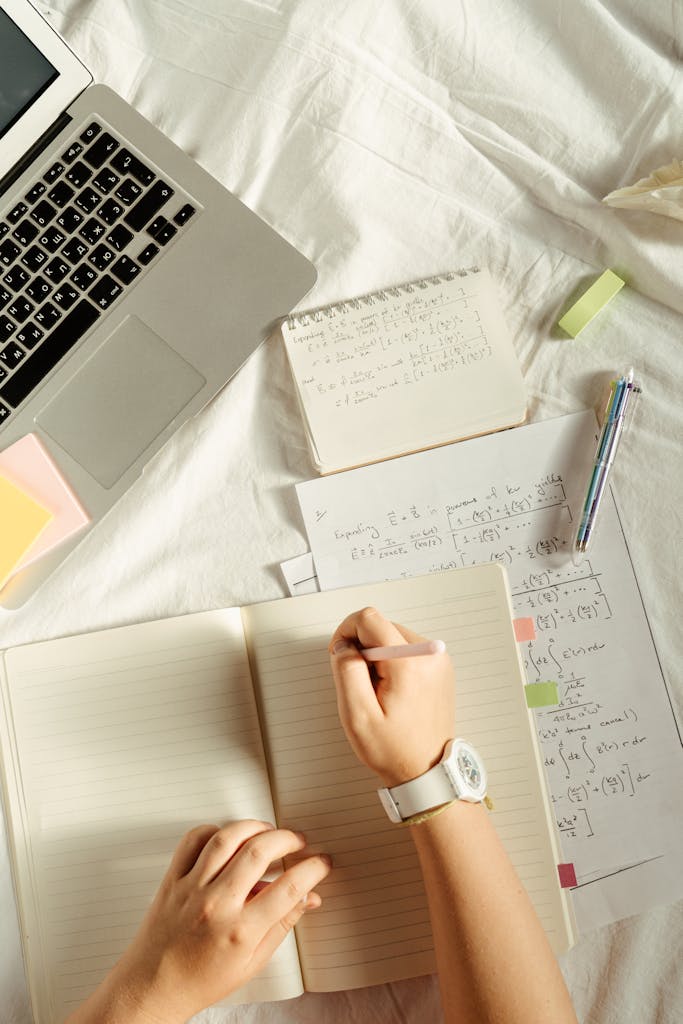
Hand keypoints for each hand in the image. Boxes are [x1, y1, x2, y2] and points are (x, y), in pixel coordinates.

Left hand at [97, 821, 330, 1022]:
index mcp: (240, 932)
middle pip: (259, 852)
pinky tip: (229, 837)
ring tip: (268, 832)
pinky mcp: (172, 879)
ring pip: (227, 838)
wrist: (152, 988)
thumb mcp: (252, 962)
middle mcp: (216, 905)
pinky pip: (193, 840)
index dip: (312, 870)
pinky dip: (214, 830)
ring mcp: (191, 888)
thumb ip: (282, 925)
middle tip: (298, 842)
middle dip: (287, 839)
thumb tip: (308, 898)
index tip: (320, 863)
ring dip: (255, 827)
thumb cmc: (200, 981)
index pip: (288, 888)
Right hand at [329, 607, 455, 787]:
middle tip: (361, 685)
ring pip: (392, 635)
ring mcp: (437, 658)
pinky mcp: (439, 665)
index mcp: (408, 662)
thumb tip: (343, 644)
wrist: (427, 770)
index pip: (368, 619)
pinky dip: (392, 662)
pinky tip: (392, 690)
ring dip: (377, 656)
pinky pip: (405, 648)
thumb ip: (346, 671)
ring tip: (378, 692)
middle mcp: (429, 653)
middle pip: (380, 626)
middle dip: (362, 648)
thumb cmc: (394, 749)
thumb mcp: (357, 715)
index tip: (340, 657)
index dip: (345, 633)